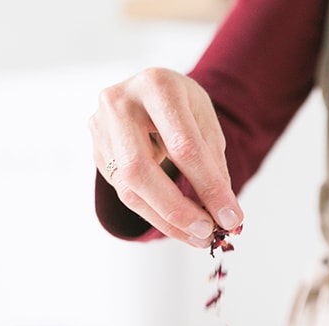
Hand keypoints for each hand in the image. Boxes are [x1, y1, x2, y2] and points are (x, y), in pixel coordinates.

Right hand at [89, 67, 243, 247]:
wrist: (150, 93)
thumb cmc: (182, 107)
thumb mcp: (206, 122)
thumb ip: (214, 164)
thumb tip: (224, 214)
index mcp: (156, 85)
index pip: (183, 146)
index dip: (209, 186)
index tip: (231, 217)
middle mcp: (119, 102)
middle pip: (141, 169)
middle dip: (178, 209)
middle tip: (207, 232)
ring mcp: (101, 127)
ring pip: (129, 188)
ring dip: (167, 220)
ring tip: (197, 236)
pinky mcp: (97, 151)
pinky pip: (125, 193)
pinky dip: (156, 215)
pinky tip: (179, 226)